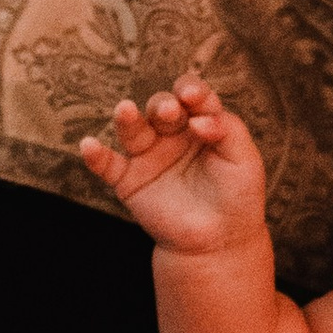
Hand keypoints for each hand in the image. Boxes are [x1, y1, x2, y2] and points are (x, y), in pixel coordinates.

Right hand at [77, 73, 266, 256]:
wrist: (218, 242)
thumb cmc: (236, 196)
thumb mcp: (244, 159)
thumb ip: (227, 130)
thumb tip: (198, 119)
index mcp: (201, 122)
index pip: (193, 97)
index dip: (191, 90)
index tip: (193, 97)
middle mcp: (172, 134)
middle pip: (161, 107)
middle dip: (163, 105)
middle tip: (170, 112)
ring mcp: (149, 155)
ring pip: (133, 129)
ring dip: (128, 118)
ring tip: (125, 109)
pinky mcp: (130, 181)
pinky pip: (108, 165)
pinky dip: (96, 155)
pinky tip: (88, 146)